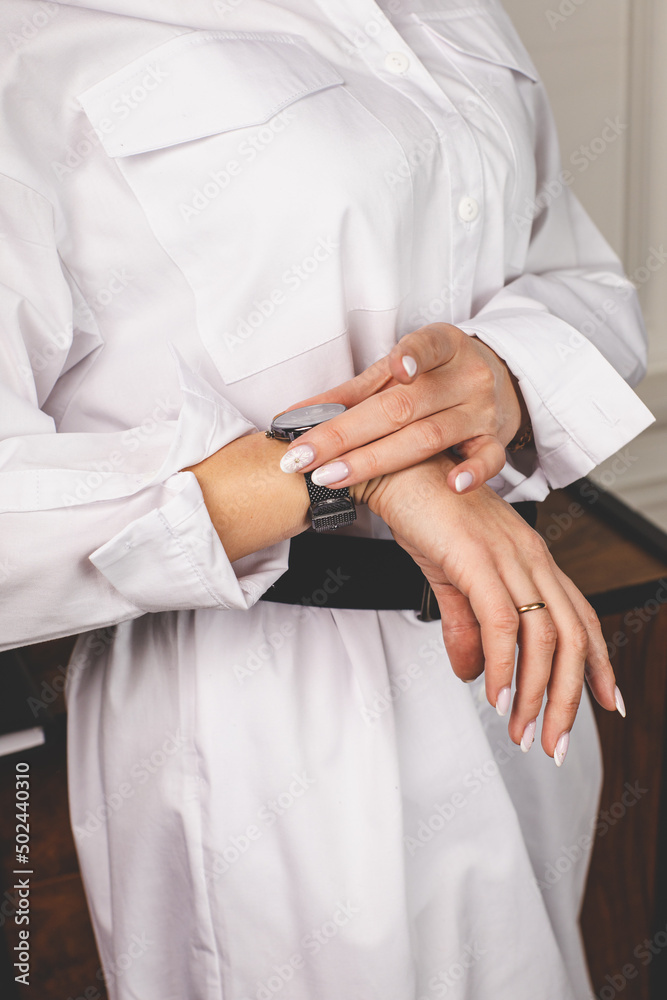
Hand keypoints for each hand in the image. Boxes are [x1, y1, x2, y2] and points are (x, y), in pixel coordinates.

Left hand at [279, 323, 530, 493]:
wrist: (492, 381)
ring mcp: (481, 410)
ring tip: (332, 476)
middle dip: (347, 434)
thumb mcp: (395, 371)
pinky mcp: (493, 438)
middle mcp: (466, 376)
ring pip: (430, 436)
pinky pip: (489, 458)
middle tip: (306, 456)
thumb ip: (350, 393)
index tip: (397, 369)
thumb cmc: (431, 375)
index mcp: (444, 345)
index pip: (426, 347)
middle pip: (404, 406)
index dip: (411, 358)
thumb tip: (292, 417)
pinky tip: (452, 485)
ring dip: (376, 460)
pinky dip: (473, 472)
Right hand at [361, 453, 621, 762]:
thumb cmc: (425, 512)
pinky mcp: (477, 558)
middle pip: (572, 635)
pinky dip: (502, 666)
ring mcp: (508, 556)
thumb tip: (474, 673)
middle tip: (557, 742)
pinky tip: (495, 695)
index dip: (599, 662)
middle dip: (571, 697)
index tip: (607, 703)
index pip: (581, 616)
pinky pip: (502, 622)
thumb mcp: (452, 578)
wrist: (394, 470)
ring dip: (538, 692)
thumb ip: (467, 626)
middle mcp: (531, 556)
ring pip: (544, 636)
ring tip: (522, 730)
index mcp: (533, 557)